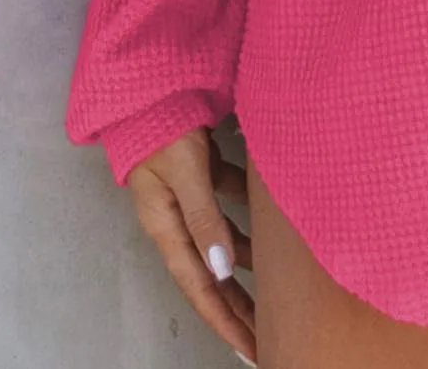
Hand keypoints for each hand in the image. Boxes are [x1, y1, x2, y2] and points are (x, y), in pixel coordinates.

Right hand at [125, 125, 256, 364]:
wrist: (149, 85)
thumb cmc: (164, 127)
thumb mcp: (185, 172)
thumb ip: (205, 217)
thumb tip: (224, 270)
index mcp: (167, 227)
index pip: (200, 288)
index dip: (226, 321)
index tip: (252, 351)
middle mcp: (177, 219)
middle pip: (212, 274)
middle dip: (239, 308)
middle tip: (270, 336)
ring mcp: (189, 196)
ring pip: (223, 241)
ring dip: (249, 264)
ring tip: (278, 286)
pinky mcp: (201, 172)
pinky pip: (229, 202)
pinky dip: (251, 214)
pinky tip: (275, 217)